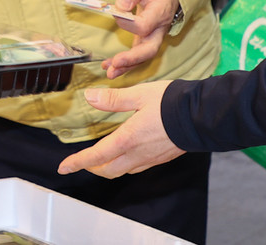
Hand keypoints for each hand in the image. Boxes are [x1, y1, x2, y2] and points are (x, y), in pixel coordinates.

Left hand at [56, 81, 181, 177]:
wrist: (202, 116)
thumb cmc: (171, 102)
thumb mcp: (139, 94)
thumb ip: (113, 99)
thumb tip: (89, 97)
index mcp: (128, 138)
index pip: (97, 156)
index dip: (78, 162)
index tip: (63, 167)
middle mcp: (137, 153)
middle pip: (108, 170)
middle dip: (92, 167)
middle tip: (82, 161)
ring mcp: (151, 158)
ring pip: (122, 171)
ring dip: (108, 168)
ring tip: (100, 159)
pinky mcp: (161, 158)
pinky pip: (137, 167)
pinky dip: (124, 165)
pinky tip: (126, 154)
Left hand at [102, 0, 179, 78]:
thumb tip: (120, 6)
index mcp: (159, 13)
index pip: (144, 25)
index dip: (128, 23)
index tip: (116, 13)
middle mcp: (159, 29)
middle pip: (149, 50)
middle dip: (132, 59)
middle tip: (115, 64)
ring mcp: (154, 37)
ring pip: (143, 57)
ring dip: (126, 66)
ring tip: (109, 72)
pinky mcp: (146, 41)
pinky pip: (137, 55)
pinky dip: (124, 63)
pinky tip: (109, 67)